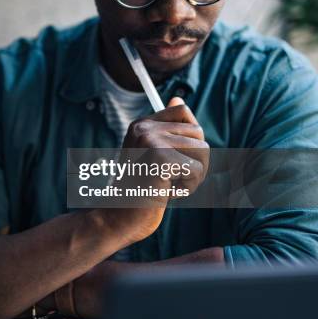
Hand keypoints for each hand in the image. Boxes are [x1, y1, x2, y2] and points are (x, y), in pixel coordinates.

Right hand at [95, 97, 208, 244]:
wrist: (117, 219)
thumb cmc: (138, 191)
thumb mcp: (152, 156)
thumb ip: (167, 130)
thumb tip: (179, 99)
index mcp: (142, 124)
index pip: (182, 111)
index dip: (190, 135)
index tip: (176, 157)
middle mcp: (145, 128)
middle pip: (198, 132)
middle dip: (194, 160)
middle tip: (170, 177)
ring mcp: (151, 141)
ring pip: (203, 150)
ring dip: (193, 175)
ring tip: (168, 185)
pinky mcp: (160, 158)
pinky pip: (197, 170)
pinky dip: (188, 188)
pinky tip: (166, 193)